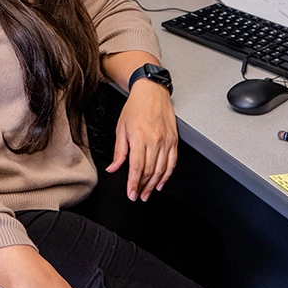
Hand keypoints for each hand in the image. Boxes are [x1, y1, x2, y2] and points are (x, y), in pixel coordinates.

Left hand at [106, 79, 178, 200]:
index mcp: (139, 137)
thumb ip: (119, 151)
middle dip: (143, 187)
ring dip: (154, 184)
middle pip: (150, 171)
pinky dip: (167, 175)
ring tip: (147, 193)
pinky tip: (161, 183)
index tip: (131, 194)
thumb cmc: (135, 107)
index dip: (134, 184)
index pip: (137, 167)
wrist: (151, 92)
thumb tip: (113, 168)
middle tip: (138, 196)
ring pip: (162, 169)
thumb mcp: (121, 128)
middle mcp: (154, 140)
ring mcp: (166, 141)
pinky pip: (172, 162)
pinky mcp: (174, 140)